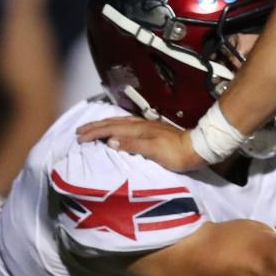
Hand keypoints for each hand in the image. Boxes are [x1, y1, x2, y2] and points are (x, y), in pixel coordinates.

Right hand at [76, 116, 204, 171]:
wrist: (196, 149)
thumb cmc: (175, 153)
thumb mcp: (153, 151)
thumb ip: (132, 145)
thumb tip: (109, 140)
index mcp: (138, 129)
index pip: (110, 129)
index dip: (94, 132)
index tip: (79, 137)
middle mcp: (140, 125)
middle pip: (112, 123)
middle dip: (94, 126)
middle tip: (79, 131)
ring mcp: (146, 126)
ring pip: (119, 122)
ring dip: (104, 124)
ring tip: (92, 128)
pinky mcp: (151, 130)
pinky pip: (126, 126)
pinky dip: (115, 126)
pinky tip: (116, 129)